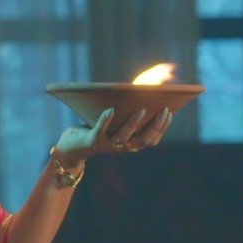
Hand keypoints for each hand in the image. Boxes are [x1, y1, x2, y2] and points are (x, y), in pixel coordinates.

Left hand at [54, 107, 172, 168]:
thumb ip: (128, 114)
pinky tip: (111, 109)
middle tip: (164, 110)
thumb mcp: (116, 123)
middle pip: (143, 140)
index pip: (152, 140)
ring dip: (134, 123)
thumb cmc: (97, 129)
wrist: (72, 146)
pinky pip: (101, 130)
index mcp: (130, 144)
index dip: (162, 128)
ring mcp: (107, 145)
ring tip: (142, 109)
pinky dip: (106, 120)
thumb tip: (142, 95)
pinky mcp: (93, 141)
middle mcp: (121, 147)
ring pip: (124, 136)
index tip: (169, 113)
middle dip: (156, 126)